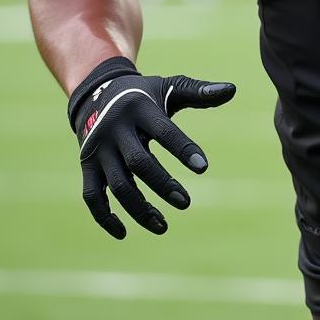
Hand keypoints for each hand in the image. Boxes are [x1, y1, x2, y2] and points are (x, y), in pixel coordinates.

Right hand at [68, 57, 235, 238]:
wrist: (97, 94)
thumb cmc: (144, 94)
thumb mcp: (170, 87)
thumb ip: (200, 92)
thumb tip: (233, 89)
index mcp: (140, 108)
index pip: (164, 131)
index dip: (183, 150)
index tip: (203, 168)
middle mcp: (115, 129)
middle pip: (139, 162)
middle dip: (162, 185)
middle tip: (185, 202)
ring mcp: (98, 149)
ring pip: (118, 184)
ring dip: (139, 208)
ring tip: (163, 225)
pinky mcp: (86, 166)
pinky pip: (92, 196)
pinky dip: (105, 217)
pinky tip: (124, 233)